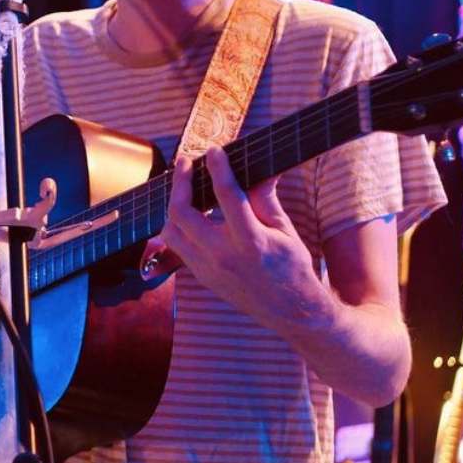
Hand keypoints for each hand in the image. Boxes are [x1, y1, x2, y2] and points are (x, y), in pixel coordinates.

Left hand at [161, 146, 326, 331]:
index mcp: (250, 242)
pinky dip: (178, 225)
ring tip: (182, 186)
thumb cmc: (291, 267)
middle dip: (179, 182)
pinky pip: (177, 246)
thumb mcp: (284, 229)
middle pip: (182, 213)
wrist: (290, 312)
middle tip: (185, 162)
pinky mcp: (201, 276)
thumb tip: (260, 168)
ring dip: (173, 205)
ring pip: (171, 231)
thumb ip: (264, 198)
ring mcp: (208, 269)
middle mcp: (223, 256)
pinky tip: (187, 211)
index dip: (218, 168)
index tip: (214, 151)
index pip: (226, 196)